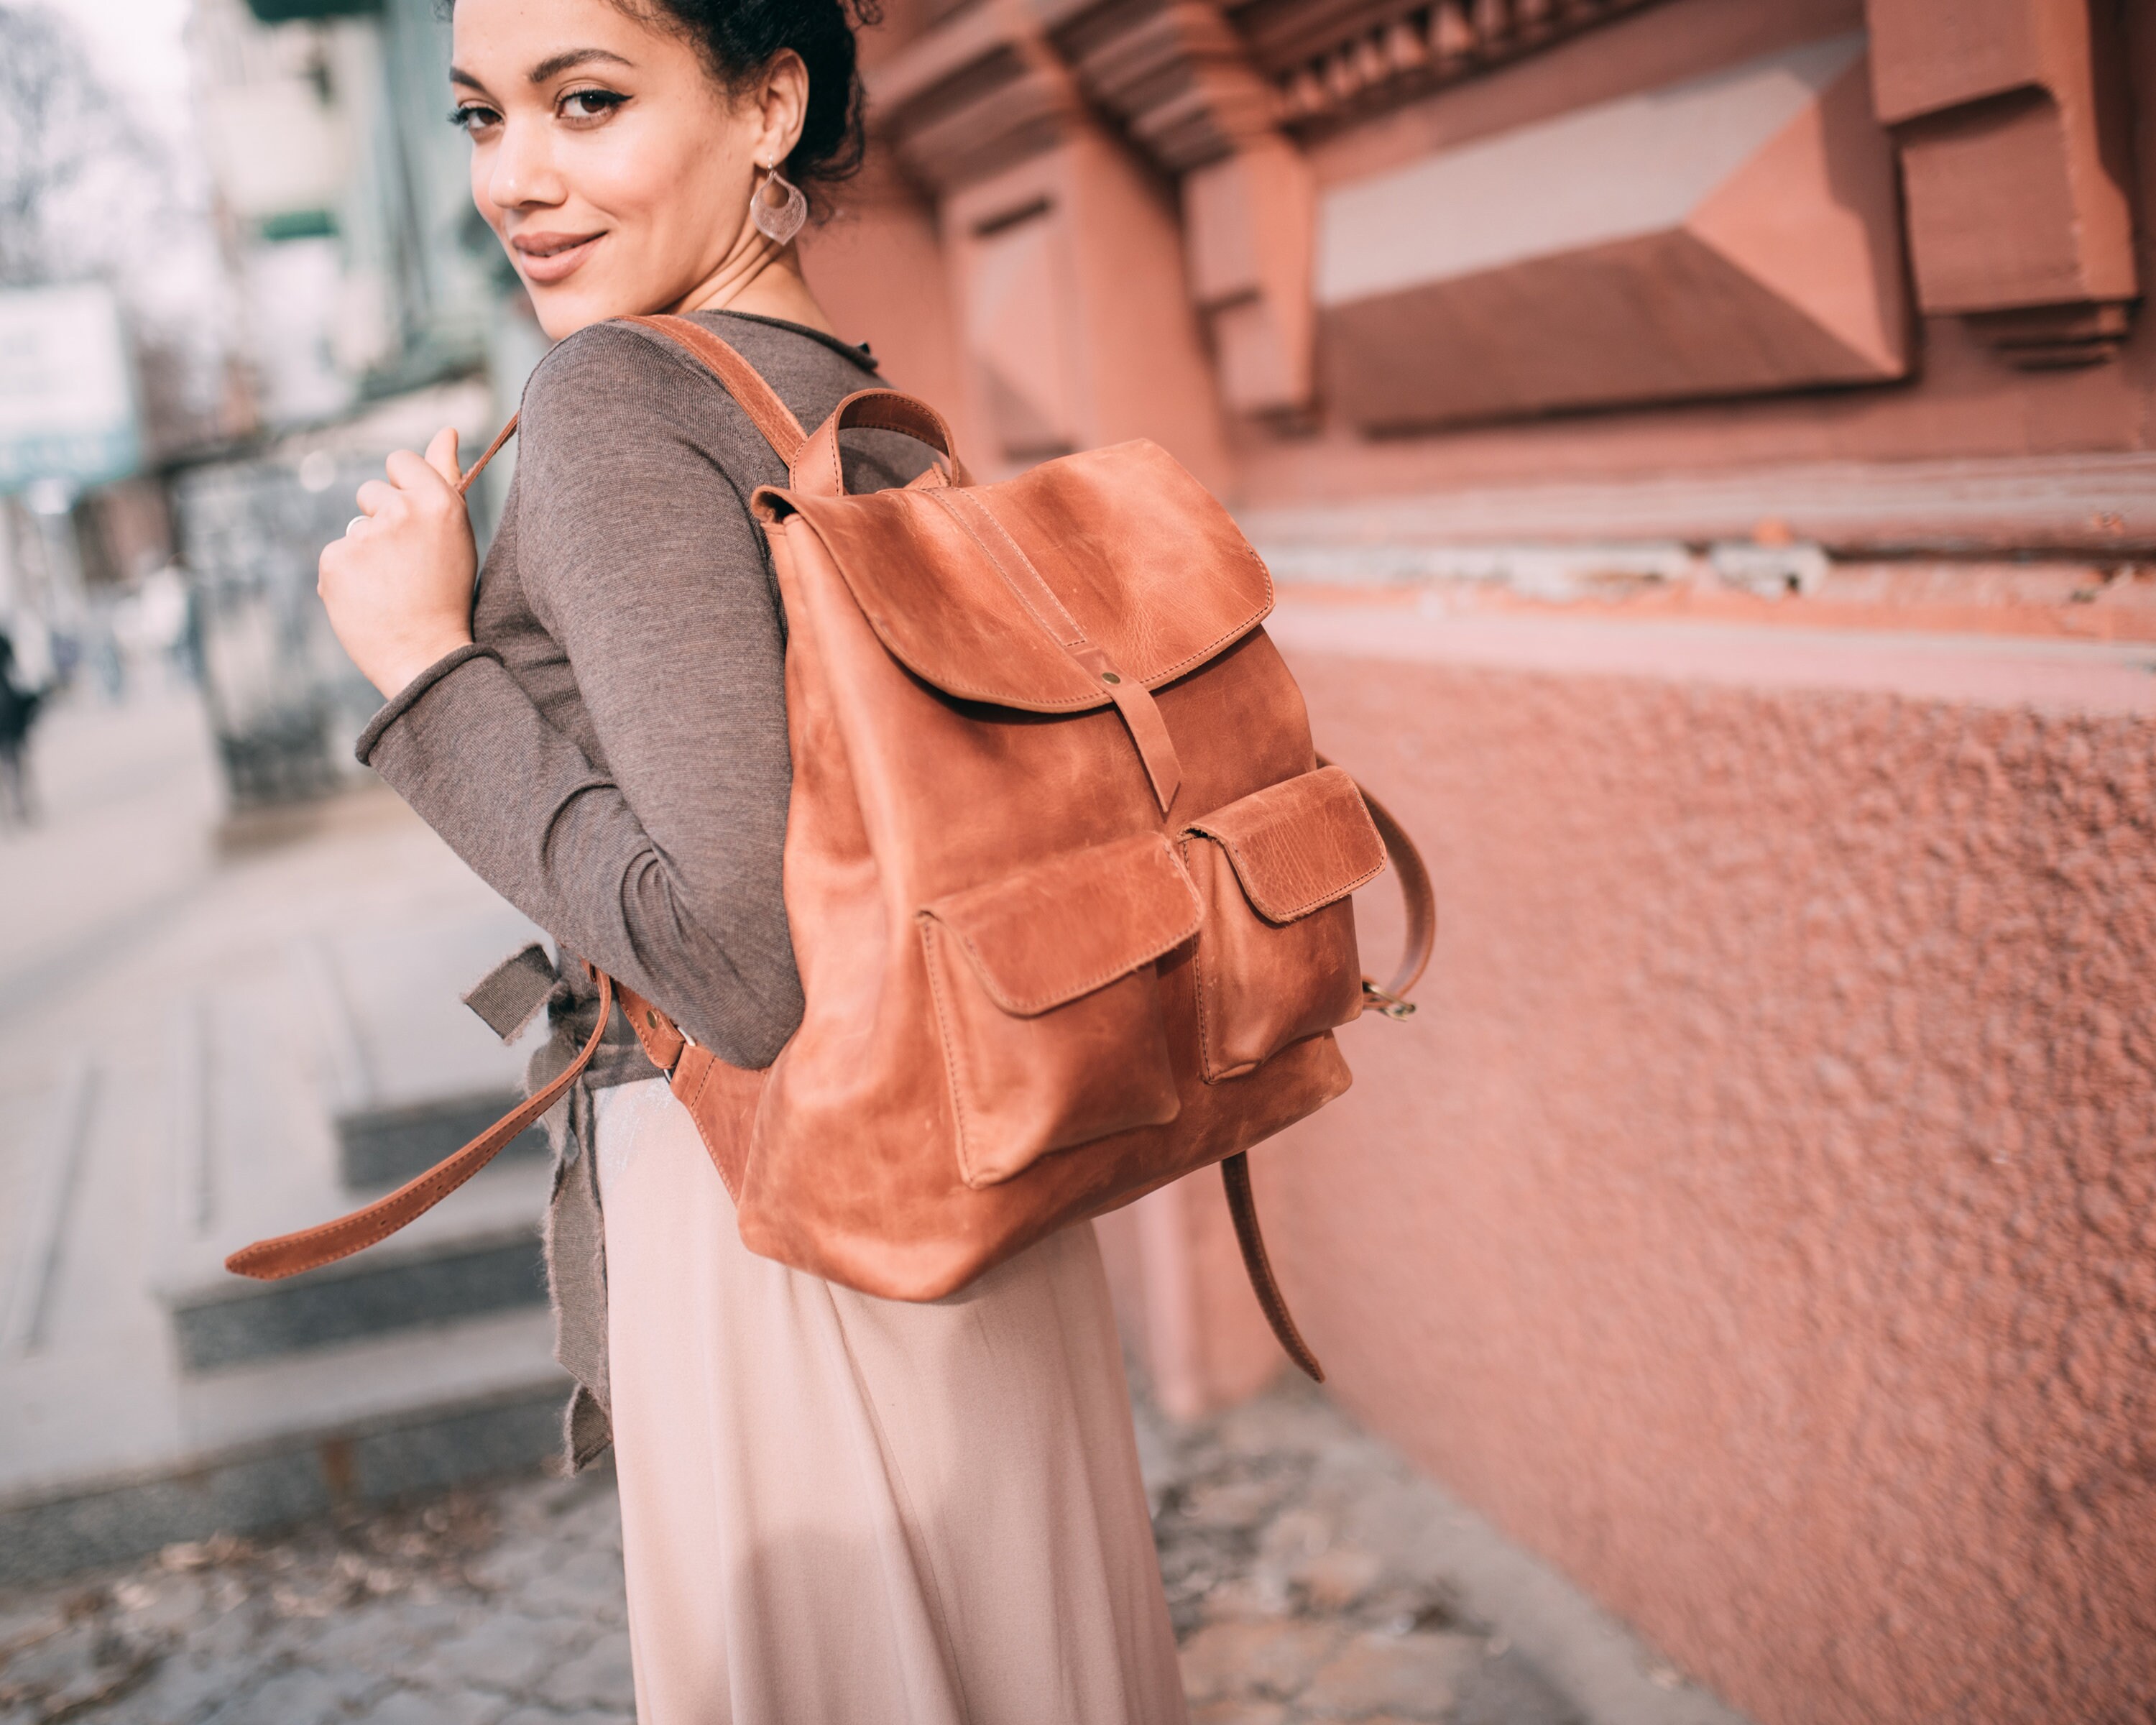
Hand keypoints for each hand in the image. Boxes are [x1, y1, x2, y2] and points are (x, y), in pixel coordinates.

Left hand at [319, 428, 477, 699]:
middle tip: (406, 566)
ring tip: (389, 588)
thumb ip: (444, 477)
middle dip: (381, 522)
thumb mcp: (454, 533)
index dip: (403, 488)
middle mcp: (402, 512)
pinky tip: (369, 600)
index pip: (400, 460)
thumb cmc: (446, 592)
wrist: (426, 656)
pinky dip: (347, 577)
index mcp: (439, 502)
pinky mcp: (334, 561)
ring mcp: (365, 537)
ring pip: (353, 529)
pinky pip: (336, 556)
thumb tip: (445, 428)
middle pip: (370, 493)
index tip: (412, 521)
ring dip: (365, 552)